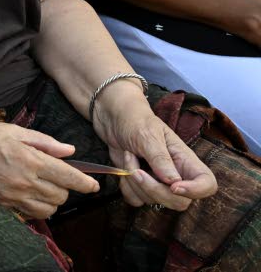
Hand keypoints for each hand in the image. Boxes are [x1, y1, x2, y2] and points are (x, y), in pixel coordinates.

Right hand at [0, 119, 99, 218]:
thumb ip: (45, 142)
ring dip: (53, 201)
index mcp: (30, 160)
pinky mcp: (2, 203)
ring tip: (46, 188)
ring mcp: (13, 195)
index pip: (68, 177)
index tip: (93, 185)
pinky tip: (31, 194)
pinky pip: (29, 214)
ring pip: (48, 210)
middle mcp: (24, 181)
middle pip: (61, 196)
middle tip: (61, 178)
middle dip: (66, 189)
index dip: (85, 183)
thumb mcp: (15, 130)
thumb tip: (69, 150)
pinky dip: (36, 208)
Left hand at [93, 83, 217, 210]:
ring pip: (154, 202)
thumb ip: (161, 159)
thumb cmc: (135, 120)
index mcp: (186, 160)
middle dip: (154, 190)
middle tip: (136, 169)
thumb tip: (174, 183)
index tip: (174, 186)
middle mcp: (176, 174)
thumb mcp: (148, 135)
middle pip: (179, 202)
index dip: (196, 191)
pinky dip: (126, 188)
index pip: (207, 184)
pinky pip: (136, 200)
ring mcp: (158, 182)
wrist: (112, 117)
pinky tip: (123, 170)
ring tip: (128, 156)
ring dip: (134, 183)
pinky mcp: (140, 185)